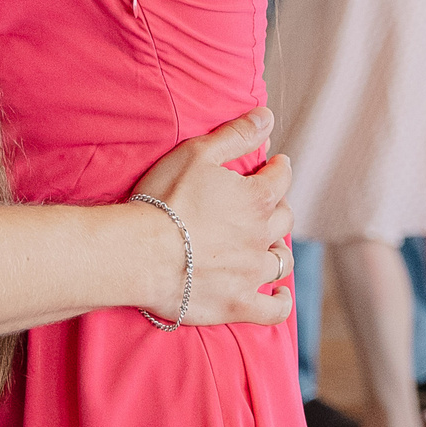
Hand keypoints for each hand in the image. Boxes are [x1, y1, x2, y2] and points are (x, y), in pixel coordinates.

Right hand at [126, 107, 294, 327]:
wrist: (141, 252)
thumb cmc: (164, 199)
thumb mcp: (197, 153)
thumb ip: (236, 134)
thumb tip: (268, 117)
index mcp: (256, 198)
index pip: (281, 178)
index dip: (279, 169)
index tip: (276, 166)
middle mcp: (262, 236)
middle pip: (284, 219)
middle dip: (278, 207)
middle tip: (266, 204)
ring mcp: (252, 273)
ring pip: (281, 260)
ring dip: (278, 249)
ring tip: (269, 244)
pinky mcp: (238, 304)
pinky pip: (273, 310)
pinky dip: (280, 302)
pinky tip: (280, 294)